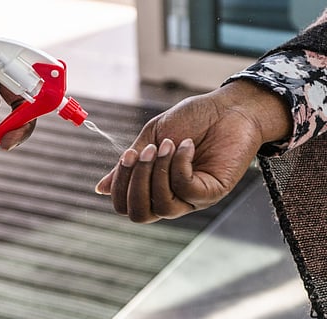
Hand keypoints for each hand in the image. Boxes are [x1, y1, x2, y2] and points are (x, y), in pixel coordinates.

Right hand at [95, 80, 291, 222]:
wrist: (227, 108)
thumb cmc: (191, 120)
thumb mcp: (151, 138)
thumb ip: (129, 164)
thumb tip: (100, 189)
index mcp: (153, 187)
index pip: (125, 206)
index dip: (119, 186)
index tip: (127, 155)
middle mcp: (171, 199)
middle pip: (140, 215)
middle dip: (135, 183)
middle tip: (144, 151)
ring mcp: (191, 199)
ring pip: (162, 206)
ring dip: (158, 172)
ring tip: (168, 144)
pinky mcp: (212, 192)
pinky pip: (185, 189)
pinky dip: (180, 165)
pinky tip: (187, 145)